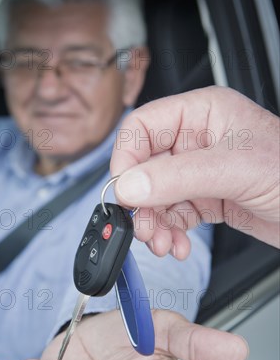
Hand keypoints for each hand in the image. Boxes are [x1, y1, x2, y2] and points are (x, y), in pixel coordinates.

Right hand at [111, 86, 279, 257]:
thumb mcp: (235, 170)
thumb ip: (178, 177)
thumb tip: (130, 186)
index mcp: (201, 114)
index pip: (143, 128)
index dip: (127, 159)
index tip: (124, 192)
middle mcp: (196, 140)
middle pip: (145, 167)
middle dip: (142, 202)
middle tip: (144, 228)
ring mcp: (200, 172)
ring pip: (156, 196)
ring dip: (154, 224)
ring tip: (162, 243)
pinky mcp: (206, 198)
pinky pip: (173, 215)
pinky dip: (170, 233)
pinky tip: (177, 245)